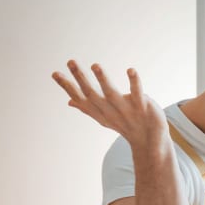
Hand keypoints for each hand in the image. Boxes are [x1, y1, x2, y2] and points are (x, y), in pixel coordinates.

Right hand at [52, 60, 166, 148]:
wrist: (150, 142)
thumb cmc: (125, 125)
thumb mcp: (104, 117)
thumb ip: (87, 108)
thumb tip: (69, 101)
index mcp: (100, 112)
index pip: (80, 98)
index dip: (67, 87)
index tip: (54, 73)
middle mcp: (110, 111)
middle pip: (92, 94)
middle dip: (81, 77)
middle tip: (70, 61)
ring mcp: (126, 110)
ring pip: (111, 93)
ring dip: (103, 79)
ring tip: (95, 65)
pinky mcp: (142, 107)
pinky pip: (137, 93)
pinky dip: (134, 82)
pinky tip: (131, 70)